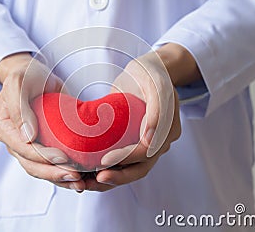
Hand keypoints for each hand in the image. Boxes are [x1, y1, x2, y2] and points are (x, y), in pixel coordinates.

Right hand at [0, 52, 85, 191]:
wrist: (34, 76)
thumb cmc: (25, 76)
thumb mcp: (18, 84)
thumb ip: (19, 107)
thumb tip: (27, 136)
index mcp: (5, 128)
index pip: (23, 148)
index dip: (42, 156)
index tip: (63, 158)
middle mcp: (15, 142)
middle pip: (32, 165)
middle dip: (54, 174)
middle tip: (76, 176)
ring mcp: (28, 147)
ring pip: (42, 171)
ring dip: (60, 179)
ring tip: (80, 183)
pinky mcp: (42, 148)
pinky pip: (51, 166)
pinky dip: (63, 174)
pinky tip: (80, 178)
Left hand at [86, 43, 200, 190]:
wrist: (148, 72)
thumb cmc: (150, 74)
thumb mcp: (155, 84)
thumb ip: (157, 111)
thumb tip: (149, 141)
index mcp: (167, 129)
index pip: (147, 153)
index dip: (126, 160)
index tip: (104, 163)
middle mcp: (159, 141)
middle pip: (140, 168)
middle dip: (116, 177)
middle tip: (94, 181)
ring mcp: (147, 145)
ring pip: (131, 169)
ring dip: (110, 178)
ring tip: (86, 183)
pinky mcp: (134, 143)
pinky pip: (124, 163)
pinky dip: (108, 169)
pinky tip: (89, 173)